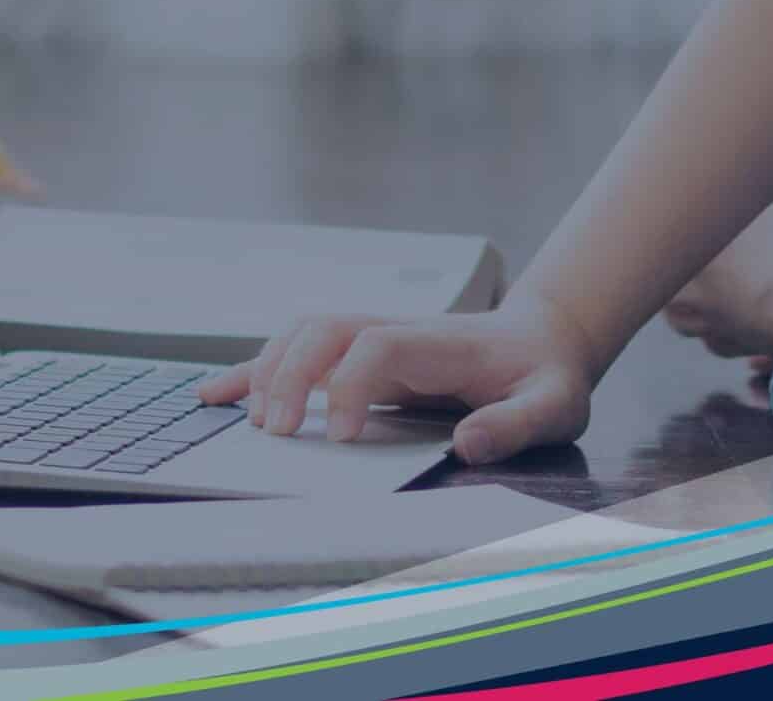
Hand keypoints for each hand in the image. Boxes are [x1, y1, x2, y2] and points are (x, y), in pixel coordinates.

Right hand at [193, 310, 595, 464]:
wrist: (541, 340)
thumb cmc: (544, 376)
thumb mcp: (554, 405)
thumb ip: (516, 424)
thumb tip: (467, 443)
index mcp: (441, 343)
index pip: (377, 345)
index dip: (349, 385)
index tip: (339, 437)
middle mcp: (398, 332)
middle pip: (325, 329)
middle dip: (290, 375)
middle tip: (275, 434)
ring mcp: (375, 337)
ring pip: (303, 333)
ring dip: (267, 370)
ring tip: (244, 421)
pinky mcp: (359, 353)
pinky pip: (298, 351)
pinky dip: (255, 371)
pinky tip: (218, 394)